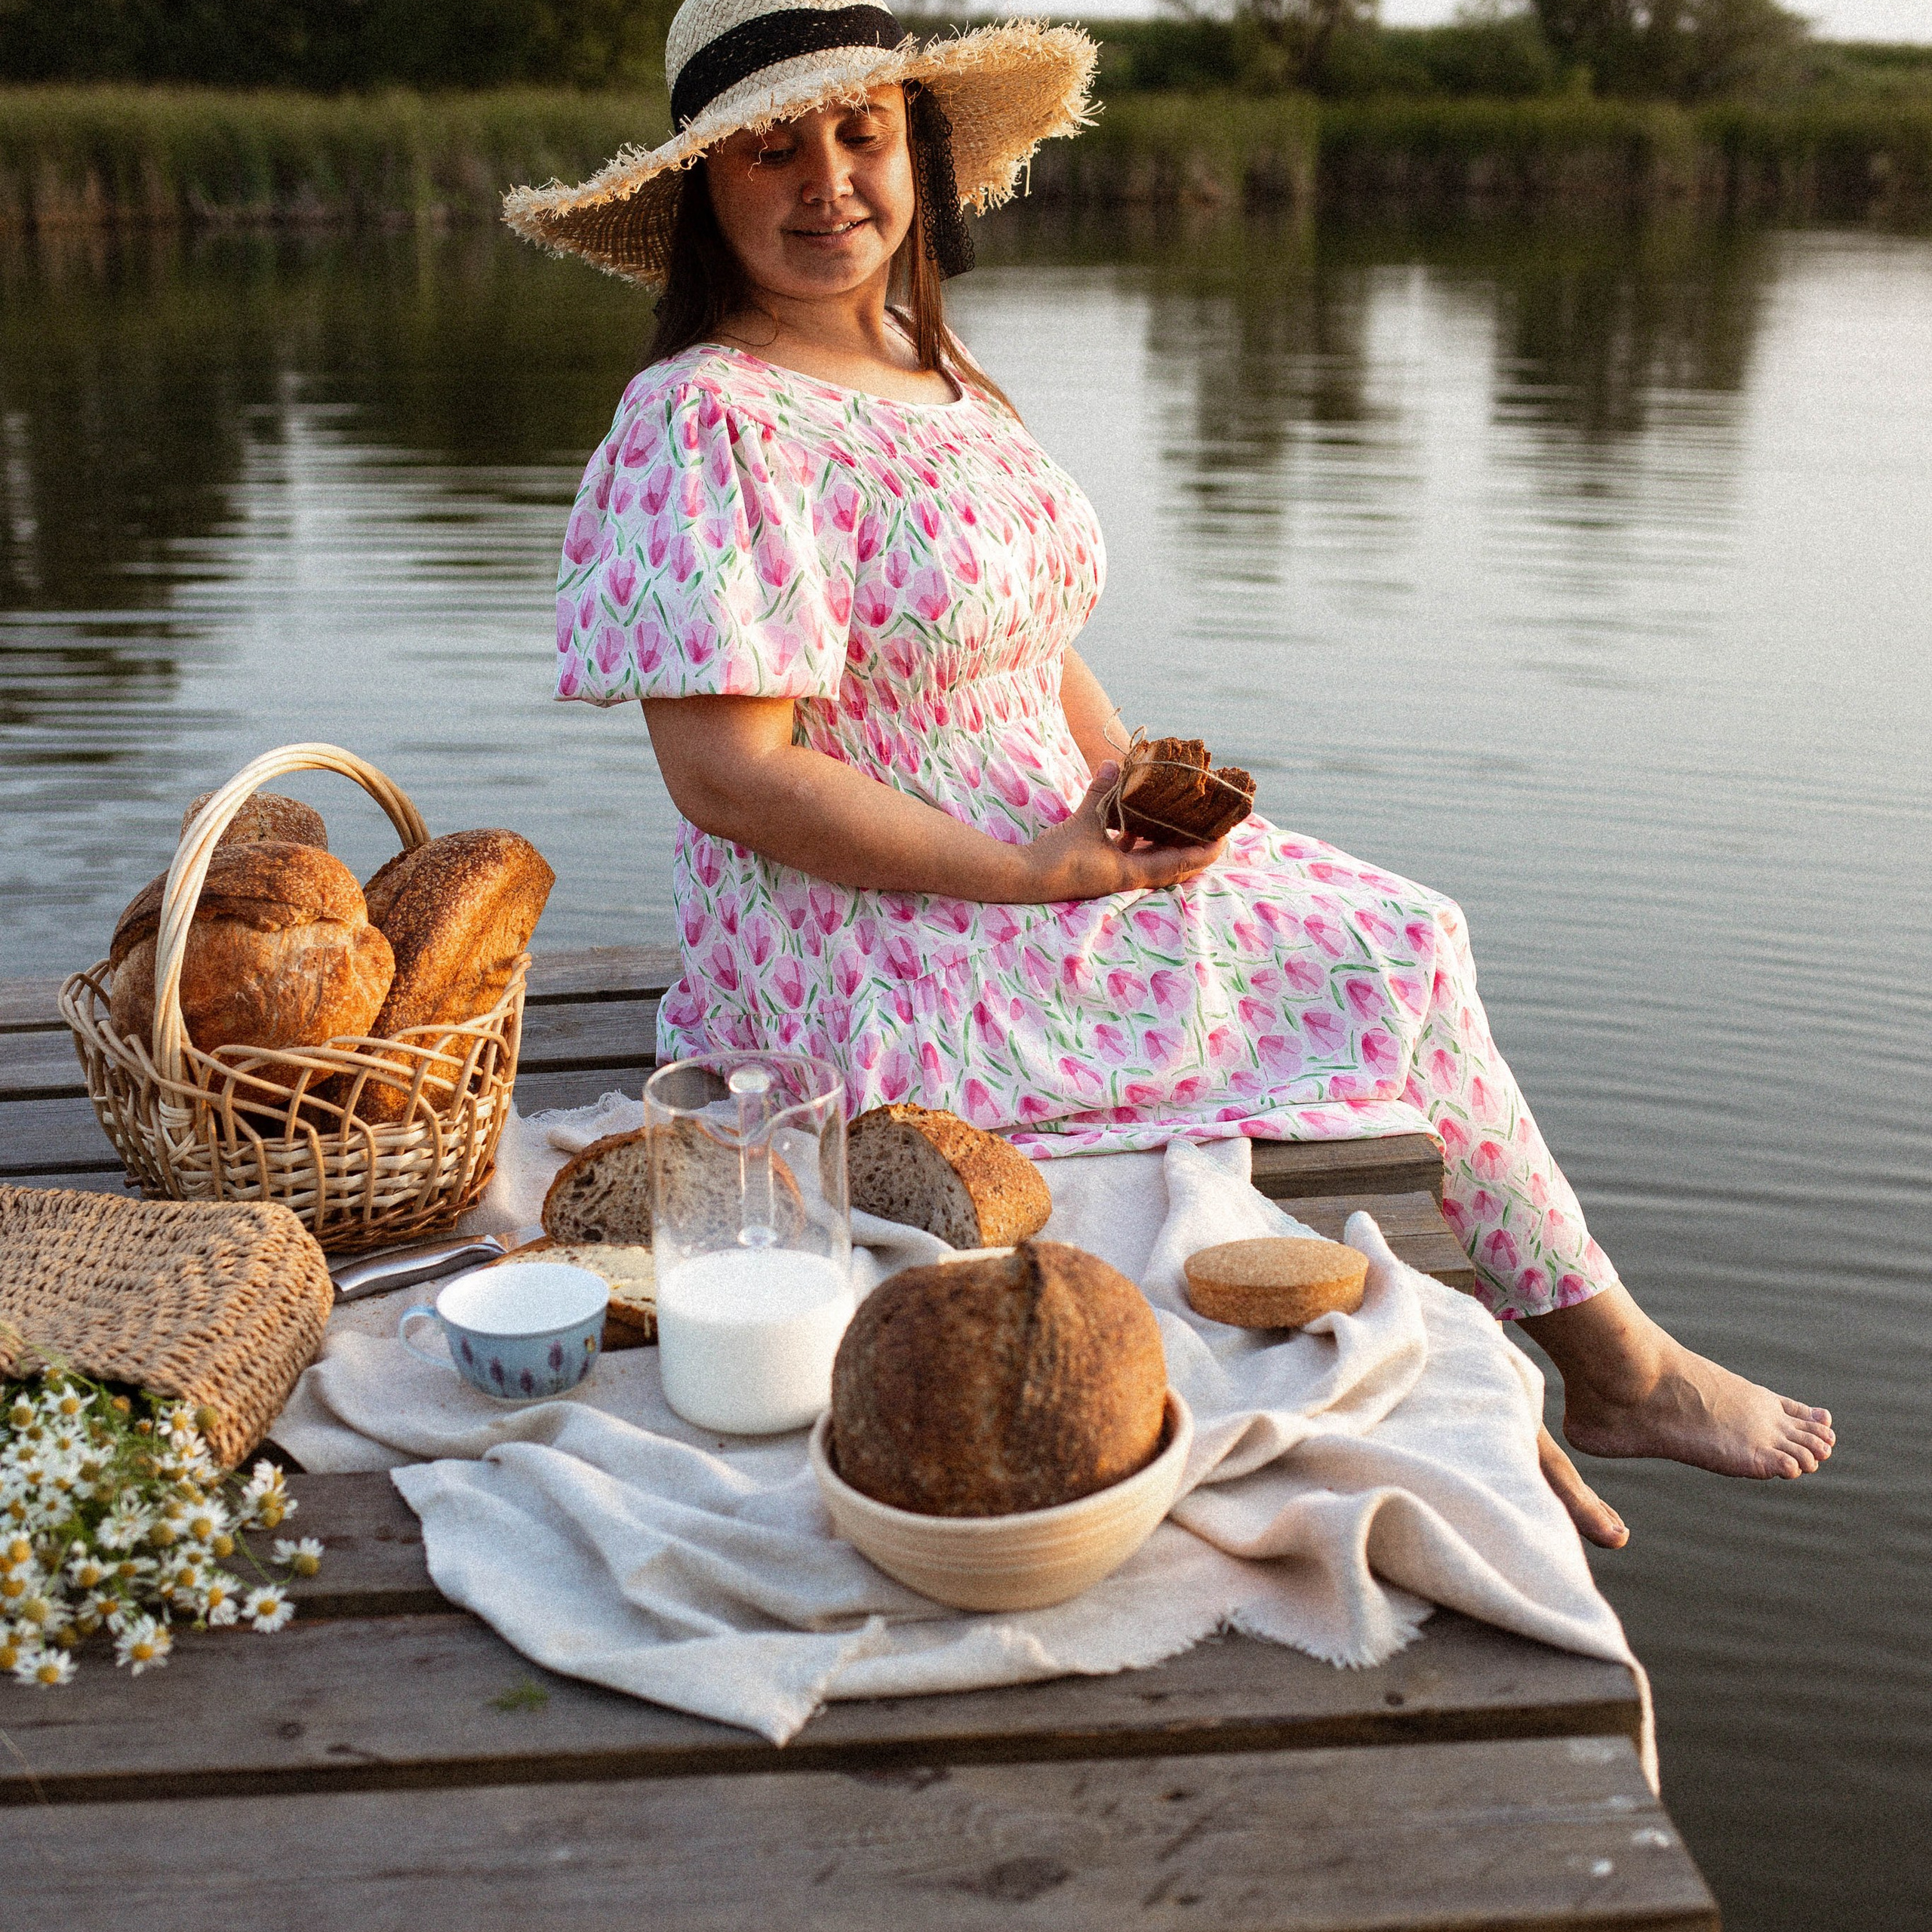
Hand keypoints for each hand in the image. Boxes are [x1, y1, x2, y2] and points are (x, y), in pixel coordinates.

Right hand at [1008, 762, 1224, 903]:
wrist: (1024, 880)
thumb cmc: (1057, 857)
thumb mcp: (1082, 821)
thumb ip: (1101, 793)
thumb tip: (1116, 763)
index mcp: (1132, 874)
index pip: (1181, 864)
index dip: (1205, 852)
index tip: (1225, 837)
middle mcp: (1128, 879)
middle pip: (1173, 866)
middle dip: (1192, 847)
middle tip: (1210, 825)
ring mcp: (1115, 877)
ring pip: (1152, 861)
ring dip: (1167, 843)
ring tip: (1182, 821)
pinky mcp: (1101, 871)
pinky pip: (1130, 855)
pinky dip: (1140, 840)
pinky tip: (1138, 821)